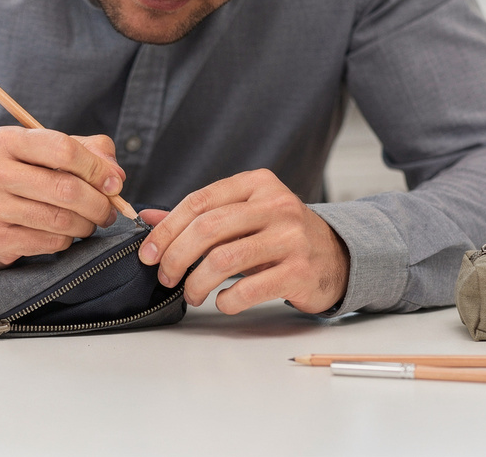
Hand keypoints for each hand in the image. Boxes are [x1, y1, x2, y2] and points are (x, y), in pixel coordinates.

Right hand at [0, 128, 124, 269]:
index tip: (114, 183)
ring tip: (90, 222)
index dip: (96, 167)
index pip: (62, 149)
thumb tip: (115, 176)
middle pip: (65, 188)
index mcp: (5, 140)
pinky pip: (50, 242)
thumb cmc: (20, 176)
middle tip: (109, 211)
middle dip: (99, 203)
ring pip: (60, 219)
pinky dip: (67, 240)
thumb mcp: (45, 151)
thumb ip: (88, 151)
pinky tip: (65, 233)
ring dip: (87, 224)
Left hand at [138, 169, 347, 314]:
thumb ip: (200, 216)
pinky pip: (249, 289)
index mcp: (258, 184)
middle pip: (208, 228)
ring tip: (191, 293)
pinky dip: (226, 300)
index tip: (148, 253)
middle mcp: (277, 205)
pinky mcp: (300, 271)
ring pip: (224, 259)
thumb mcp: (244, 216)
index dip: (166, 229)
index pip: (199, 201)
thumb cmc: (281, 236)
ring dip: (196, 282)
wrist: (338, 257)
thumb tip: (148, 220)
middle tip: (165, 276)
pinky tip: (222, 302)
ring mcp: (291, 238)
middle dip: (176, 256)